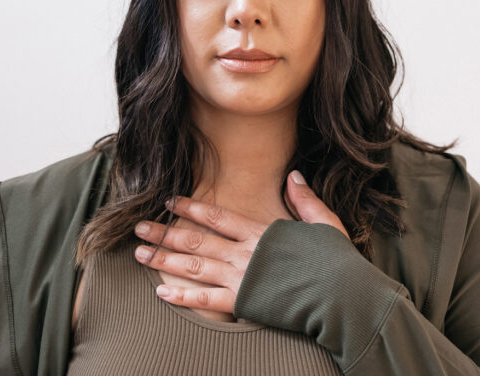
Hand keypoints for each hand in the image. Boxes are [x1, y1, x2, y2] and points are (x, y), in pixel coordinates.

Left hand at [133, 170, 348, 314]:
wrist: (341, 297)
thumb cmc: (335, 261)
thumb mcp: (324, 222)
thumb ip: (304, 200)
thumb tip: (293, 176)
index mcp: (261, 232)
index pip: (218, 215)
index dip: (191, 208)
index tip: (170, 201)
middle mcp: (245, 252)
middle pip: (196, 240)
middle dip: (165, 233)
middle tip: (139, 227)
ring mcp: (241, 278)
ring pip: (193, 266)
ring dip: (164, 260)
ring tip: (140, 254)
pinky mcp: (243, 303)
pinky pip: (206, 300)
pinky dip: (182, 296)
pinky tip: (162, 292)